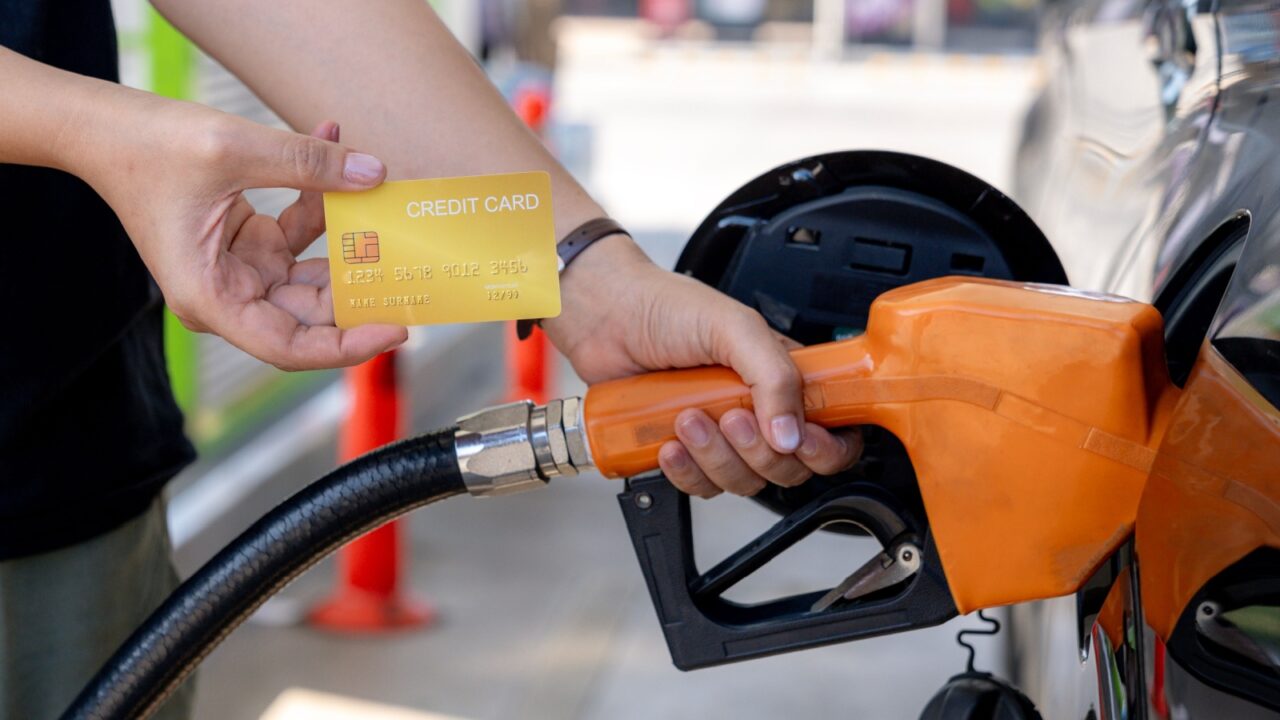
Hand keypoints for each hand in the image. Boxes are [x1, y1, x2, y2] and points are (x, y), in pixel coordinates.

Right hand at [71, 91, 406, 369]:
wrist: (102, 127)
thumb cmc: (147, 148)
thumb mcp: (234, 150)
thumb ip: (307, 165)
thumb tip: (373, 173)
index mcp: (213, 299)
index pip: (291, 347)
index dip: (347, 345)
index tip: (395, 328)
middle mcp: (228, 296)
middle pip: (312, 315)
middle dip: (361, 289)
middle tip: (411, 264)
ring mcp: (242, 272)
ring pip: (315, 276)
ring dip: (349, 240)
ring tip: (385, 206)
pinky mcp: (251, 244)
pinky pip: (302, 237)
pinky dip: (322, 202)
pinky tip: (338, 146)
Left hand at [544, 236, 862, 497]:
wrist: (604, 316)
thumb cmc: (666, 307)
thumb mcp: (734, 327)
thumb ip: (774, 376)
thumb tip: (791, 434)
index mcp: (784, 376)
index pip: (832, 430)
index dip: (826, 448)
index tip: (803, 440)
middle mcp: (759, 408)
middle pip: (788, 466)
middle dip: (758, 451)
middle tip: (729, 416)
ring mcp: (721, 433)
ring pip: (744, 480)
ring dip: (716, 458)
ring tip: (687, 419)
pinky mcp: (685, 450)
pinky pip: (701, 485)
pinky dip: (686, 472)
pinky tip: (668, 444)